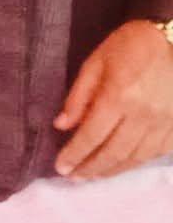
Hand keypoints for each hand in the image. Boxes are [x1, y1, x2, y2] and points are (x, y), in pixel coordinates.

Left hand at [53, 21, 172, 178]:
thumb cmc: (130, 46)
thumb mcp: (96, 62)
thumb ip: (78, 95)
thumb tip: (61, 125)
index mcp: (119, 98)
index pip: (92, 135)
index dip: (75, 154)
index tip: (60, 166)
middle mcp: (143, 117)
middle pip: (113, 153)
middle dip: (90, 168)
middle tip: (72, 176)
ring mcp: (163, 125)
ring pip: (135, 158)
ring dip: (111, 170)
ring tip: (92, 175)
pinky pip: (154, 154)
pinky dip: (135, 163)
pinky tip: (121, 165)